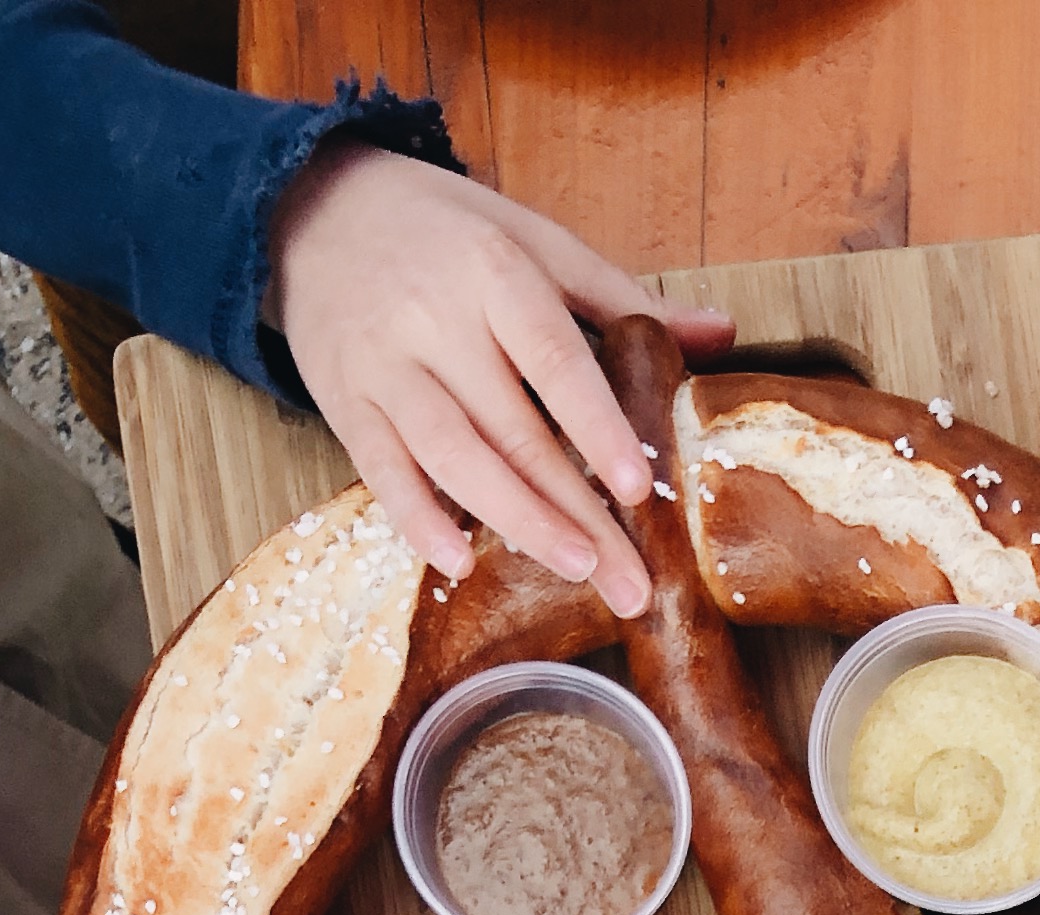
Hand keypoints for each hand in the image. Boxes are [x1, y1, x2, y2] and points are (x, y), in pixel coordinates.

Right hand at [266, 145, 734, 618]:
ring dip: (514, 519)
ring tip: (575, 569)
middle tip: (631, 581)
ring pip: (452, 455)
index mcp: (494, 272)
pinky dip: (416, 518)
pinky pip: (379, 469)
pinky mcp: (343, 400)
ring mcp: (384, 364)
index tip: (640, 488)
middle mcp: (435, 319)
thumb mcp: (534, 241)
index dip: (597, 425)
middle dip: (577, 510)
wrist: (317, 208)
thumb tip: (722, 333)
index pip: (554, 358)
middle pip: (513, 429)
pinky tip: (458, 563)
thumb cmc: (446, 233)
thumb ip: (622, 297)